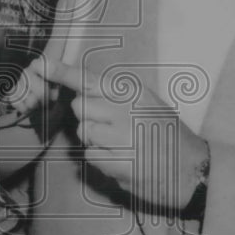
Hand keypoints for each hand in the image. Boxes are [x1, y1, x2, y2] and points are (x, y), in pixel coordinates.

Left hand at [11, 56, 209, 214]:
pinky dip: (101, 161)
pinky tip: (123, 160)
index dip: (61, 72)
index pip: (89, 79)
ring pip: (84, 133)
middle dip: (88, 118)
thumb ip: (115, 96)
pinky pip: (91, 157)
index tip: (40, 65)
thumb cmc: (166, 134)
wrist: (194, 169)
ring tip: (121, 145)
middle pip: (80, 108)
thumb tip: (78, 92)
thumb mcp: (147, 104)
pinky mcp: (122, 164)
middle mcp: (127, 110)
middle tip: (112, 127)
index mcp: (133, 92)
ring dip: (95, 141)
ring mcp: (124, 138)